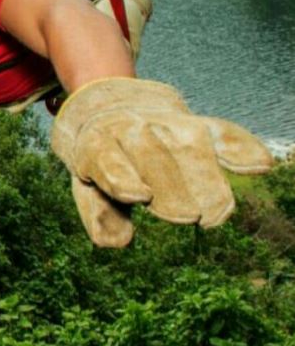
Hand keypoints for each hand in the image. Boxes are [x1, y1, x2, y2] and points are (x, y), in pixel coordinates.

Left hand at [52, 78, 273, 246]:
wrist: (110, 103)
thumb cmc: (100, 156)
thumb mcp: (85, 183)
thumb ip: (99, 212)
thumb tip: (119, 242)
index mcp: (97, 143)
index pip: (108, 161)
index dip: (123, 179)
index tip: (141, 196)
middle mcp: (132, 128)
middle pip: (154, 158)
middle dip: (173, 188)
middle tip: (189, 217)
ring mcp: (167, 124)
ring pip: (190, 148)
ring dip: (206, 181)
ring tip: (215, 215)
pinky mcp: (198, 124)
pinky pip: (223, 133)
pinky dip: (242, 147)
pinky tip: (260, 165)